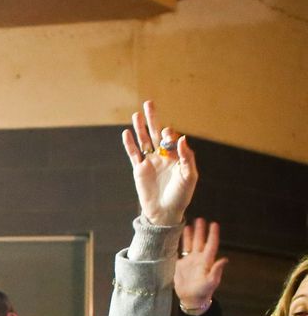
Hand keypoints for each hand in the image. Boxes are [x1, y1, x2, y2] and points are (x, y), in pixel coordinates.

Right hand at [121, 100, 196, 226]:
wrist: (165, 212)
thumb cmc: (181, 195)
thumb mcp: (189, 176)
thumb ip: (187, 157)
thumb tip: (182, 138)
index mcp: (177, 156)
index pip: (172, 139)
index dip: (169, 134)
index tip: (168, 134)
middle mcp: (162, 156)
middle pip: (155, 133)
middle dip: (153, 118)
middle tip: (149, 103)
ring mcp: (150, 162)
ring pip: (143, 140)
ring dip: (140, 127)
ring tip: (136, 114)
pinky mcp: (139, 170)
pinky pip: (133, 154)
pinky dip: (130, 144)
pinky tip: (127, 133)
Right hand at [175, 217, 227, 311]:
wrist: (190, 299)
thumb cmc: (203, 292)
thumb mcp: (211, 282)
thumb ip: (216, 271)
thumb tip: (224, 259)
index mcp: (206, 262)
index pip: (210, 245)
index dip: (212, 235)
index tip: (214, 224)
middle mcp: (199, 259)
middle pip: (200, 241)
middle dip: (201, 230)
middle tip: (201, 219)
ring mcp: (190, 261)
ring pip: (190, 244)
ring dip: (191, 234)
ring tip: (189, 223)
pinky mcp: (181, 264)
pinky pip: (181, 250)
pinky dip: (181, 242)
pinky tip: (179, 236)